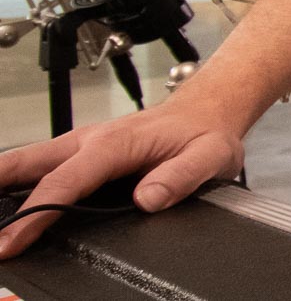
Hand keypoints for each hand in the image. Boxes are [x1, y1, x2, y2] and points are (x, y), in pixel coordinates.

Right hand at [0, 99, 245, 258]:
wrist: (206, 111)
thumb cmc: (204, 133)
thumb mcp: (208, 157)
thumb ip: (180, 177)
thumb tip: (149, 198)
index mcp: (114, 144)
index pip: (64, 182)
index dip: (35, 214)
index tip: (12, 241)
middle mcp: (88, 141)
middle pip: (25, 164)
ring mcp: (79, 145)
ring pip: (24, 162)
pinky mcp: (78, 152)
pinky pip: (36, 166)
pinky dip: (11, 182)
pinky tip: (2, 201)